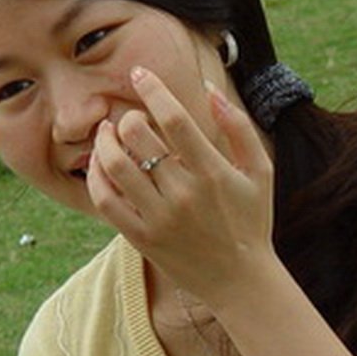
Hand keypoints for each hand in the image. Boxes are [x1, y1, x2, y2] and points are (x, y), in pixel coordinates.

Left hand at [87, 68, 277, 311]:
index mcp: (213, 172)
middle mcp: (184, 194)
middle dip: (127, 117)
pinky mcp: (143, 239)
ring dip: (104, 141)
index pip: (174, 118)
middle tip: (129, 118)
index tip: (139, 74)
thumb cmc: (251, 221)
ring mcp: (160, 218)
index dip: (152, 89)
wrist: (241, 281)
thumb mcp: (260, 172)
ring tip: (106, 134)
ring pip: (115, 166)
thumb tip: (208, 87)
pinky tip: (100, 165)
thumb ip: (237, 127)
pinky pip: (106, 202)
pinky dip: (96, 177)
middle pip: (138, 137)